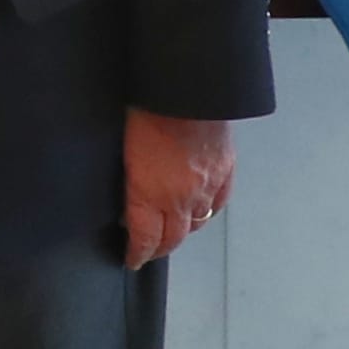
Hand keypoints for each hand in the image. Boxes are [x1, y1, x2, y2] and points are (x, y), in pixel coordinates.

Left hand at [122, 108, 234, 268]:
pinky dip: (209, 210)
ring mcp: (206, 186)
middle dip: (160, 248)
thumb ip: (128, 176)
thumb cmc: (145, 109)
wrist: (187, 89)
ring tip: (174, 232)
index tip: (132, 259)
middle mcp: (180, 197)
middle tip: (150, 251)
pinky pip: (219, 202)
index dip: (137, 253)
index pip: (144, 237)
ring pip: (198, 222)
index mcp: (149, 192)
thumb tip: (129, 192)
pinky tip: (202, 210)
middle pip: (173, 237)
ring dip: (184, 230)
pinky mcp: (225, 171)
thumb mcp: (123, 147)